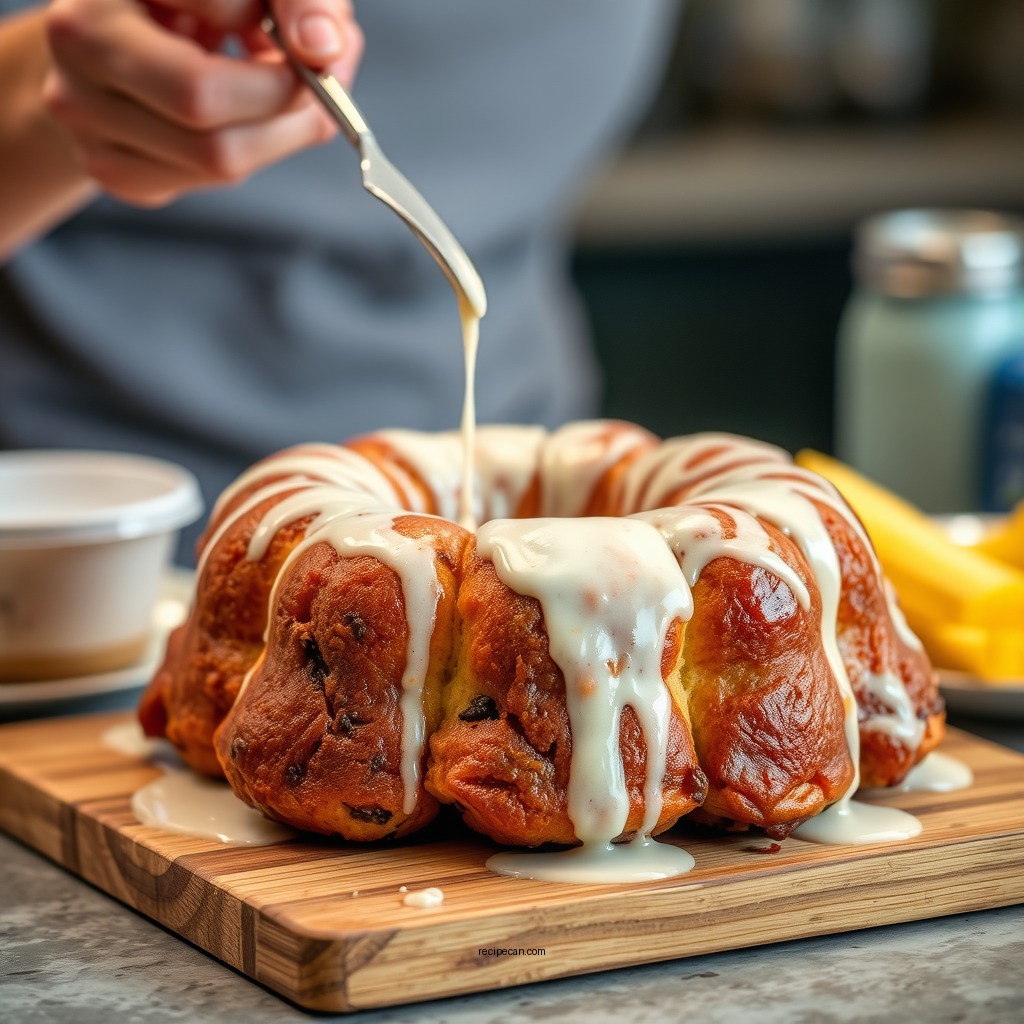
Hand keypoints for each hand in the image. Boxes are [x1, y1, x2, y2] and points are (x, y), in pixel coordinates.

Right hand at [43, 0, 363, 206]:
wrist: (125, 35)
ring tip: (282, 95)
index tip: (312, 40)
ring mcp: (84, 115)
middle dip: (284, 101)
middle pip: (203, 101)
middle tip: (319, 88)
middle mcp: (77, 43)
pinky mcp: (111, 170)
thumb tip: (322, 51)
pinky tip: (246, 121)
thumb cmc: (200, 2)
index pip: (219, 8)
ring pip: (217, 159)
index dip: (284, 29)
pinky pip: (208, 184)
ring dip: (279, 133)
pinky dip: (250, 154)